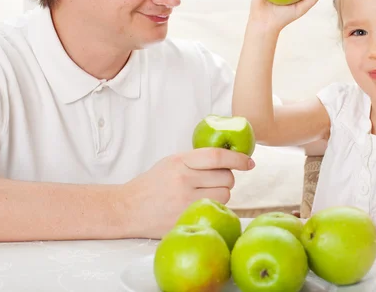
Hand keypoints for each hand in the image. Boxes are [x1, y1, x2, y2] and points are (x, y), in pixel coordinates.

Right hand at [118, 147, 254, 237]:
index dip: (237, 157)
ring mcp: (185, 202)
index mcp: (180, 162)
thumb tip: (229, 159)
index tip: (249, 161)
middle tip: (215, 181)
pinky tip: (202, 206)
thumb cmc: (152, 184)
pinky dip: (214, 208)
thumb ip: (196, 160)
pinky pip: (214, 212)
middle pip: (226, 178)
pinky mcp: (185, 220)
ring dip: (221, 194)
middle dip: (227, 179)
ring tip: (205, 194)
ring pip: (224, 196)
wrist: (127, 208)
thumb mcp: (171, 163)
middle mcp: (184, 180)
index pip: (217, 156)